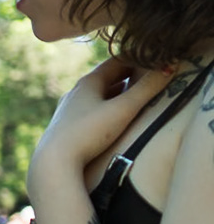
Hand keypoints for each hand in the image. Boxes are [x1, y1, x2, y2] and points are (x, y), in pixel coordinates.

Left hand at [32, 58, 177, 179]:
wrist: (53, 164)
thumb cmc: (88, 133)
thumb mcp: (123, 109)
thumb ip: (147, 89)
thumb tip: (169, 67)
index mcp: (87, 82)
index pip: (117, 62)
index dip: (138, 59)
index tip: (157, 58)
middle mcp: (74, 93)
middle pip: (107, 79)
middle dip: (130, 76)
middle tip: (152, 76)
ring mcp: (67, 112)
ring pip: (98, 97)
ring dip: (118, 95)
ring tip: (137, 97)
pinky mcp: (65, 130)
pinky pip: (90, 112)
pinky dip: (106, 110)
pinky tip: (112, 120)